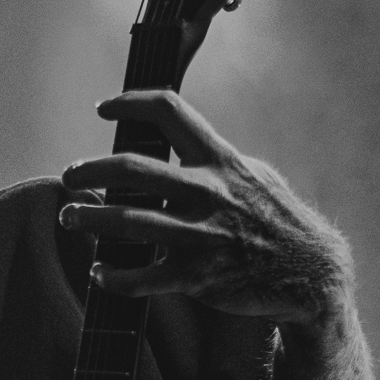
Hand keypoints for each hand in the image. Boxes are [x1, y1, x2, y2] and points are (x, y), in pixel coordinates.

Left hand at [59, 89, 354, 335]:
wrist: (311, 273)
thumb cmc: (277, 220)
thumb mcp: (254, 175)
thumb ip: (214, 161)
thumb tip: (177, 147)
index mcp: (220, 160)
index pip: (170, 111)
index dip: (130, 102)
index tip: (103, 108)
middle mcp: (208, 192)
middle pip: (132, 168)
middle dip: (90, 170)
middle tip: (69, 176)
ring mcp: (202, 235)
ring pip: (129, 222)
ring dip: (89, 219)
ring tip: (68, 218)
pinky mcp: (199, 276)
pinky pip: (143, 278)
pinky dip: (115, 277)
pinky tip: (99, 273)